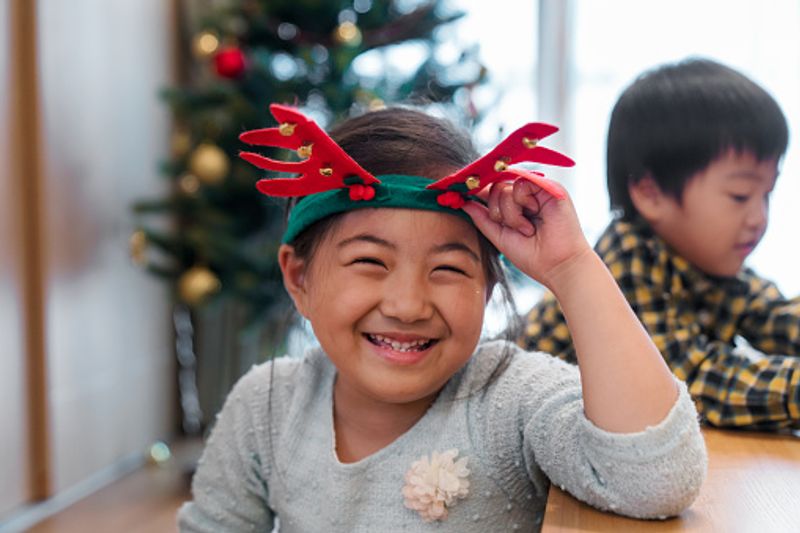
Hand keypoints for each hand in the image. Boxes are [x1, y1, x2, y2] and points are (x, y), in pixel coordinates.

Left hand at [462, 177, 591, 289]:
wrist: (558, 266)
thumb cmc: (533, 256)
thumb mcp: (499, 236)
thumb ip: (482, 218)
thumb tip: (462, 201)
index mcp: (516, 205)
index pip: (491, 191)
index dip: (476, 192)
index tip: (454, 194)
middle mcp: (527, 195)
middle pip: (494, 187)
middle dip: (496, 211)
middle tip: (512, 228)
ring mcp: (538, 190)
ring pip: (504, 187)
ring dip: (509, 214)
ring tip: (526, 229)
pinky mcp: (550, 186)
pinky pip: (520, 183)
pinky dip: (520, 204)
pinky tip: (532, 220)